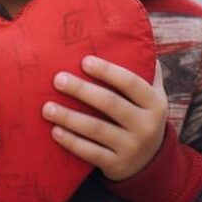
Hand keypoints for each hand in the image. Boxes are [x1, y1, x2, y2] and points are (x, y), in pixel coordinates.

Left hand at [42, 56, 167, 180]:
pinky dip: (71, 142)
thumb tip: (132, 36)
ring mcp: (132, 147)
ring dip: (69, 117)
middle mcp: (147, 126)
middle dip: (81, 90)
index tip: (84, 60)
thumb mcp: (153, 95)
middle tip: (57, 79)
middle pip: (110, 104)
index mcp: (154, 103)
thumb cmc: (142, 116)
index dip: (107, 71)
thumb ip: (146, 70)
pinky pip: (90, 153)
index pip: (130, 83)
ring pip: (96, 130)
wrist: (151, 163)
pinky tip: (54, 131)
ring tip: (46, 107)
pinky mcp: (116, 166)